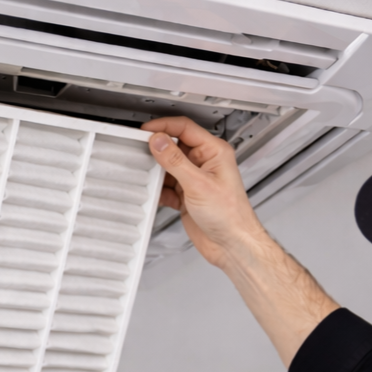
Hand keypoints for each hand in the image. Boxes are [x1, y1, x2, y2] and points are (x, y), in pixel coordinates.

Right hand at [142, 116, 264, 266]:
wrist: (231, 245)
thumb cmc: (230, 215)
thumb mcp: (198, 184)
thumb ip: (175, 161)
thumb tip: (159, 141)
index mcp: (214, 152)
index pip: (185, 129)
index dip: (164, 127)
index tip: (146, 130)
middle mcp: (204, 163)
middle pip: (174, 147)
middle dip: (158, 150)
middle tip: (141, 151)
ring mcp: (195, 180)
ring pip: (168, 168)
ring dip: (157, 173)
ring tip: (147, 176)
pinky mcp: (187, 196)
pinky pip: (167, 187)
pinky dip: (159, 191)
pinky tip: (156, 195)